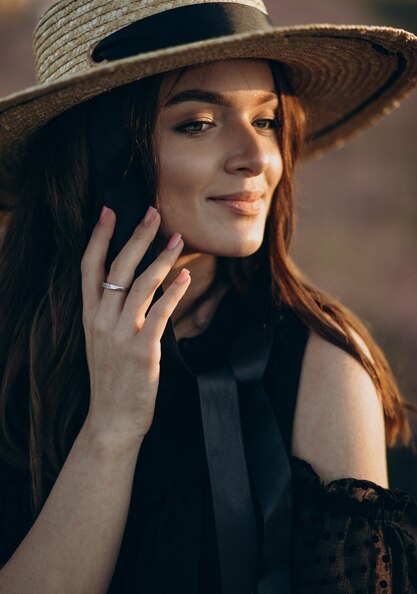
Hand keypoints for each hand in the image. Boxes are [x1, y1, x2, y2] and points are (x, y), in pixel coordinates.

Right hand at [81, 205, 189, 441]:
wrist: (112, 419)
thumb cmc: (112, 379)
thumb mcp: (102, 341)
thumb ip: (112, 312)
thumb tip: (135, 284)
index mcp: (90, 315)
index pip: (89, 267)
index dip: (98, 237)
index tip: (109, 211)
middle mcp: (102, 320)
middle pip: (118, 267)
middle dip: (136, 236)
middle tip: (152, 213)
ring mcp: (121, 334)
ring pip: (142, 284)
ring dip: (162, 258)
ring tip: (178, 238)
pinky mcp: (142, 349)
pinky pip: (160, 312)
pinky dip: (174, 292)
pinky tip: (186, 278)